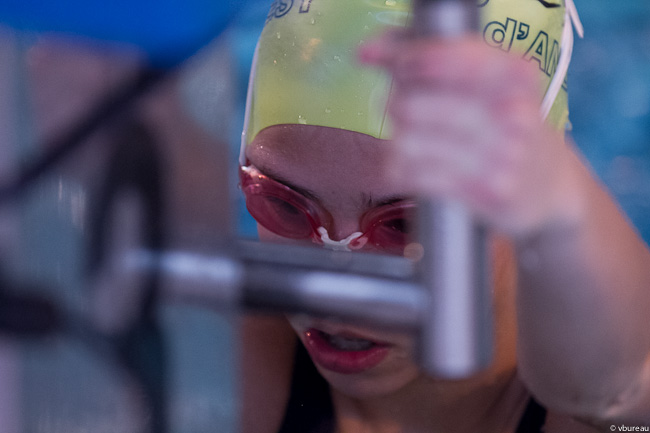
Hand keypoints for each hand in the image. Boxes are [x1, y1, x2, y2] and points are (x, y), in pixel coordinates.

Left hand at [359, 33, 583, 238]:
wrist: (553, 187)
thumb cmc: (508, 125)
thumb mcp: (493, 83)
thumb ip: (435, 57)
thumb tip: (367, 50)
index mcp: (514, 74)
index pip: (444, 56)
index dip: (403, 58)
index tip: (381, 61)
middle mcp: (511, 112)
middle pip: (415, 102)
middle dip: (395, 103)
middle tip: (399, 108)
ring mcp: (502, 155)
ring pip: (411, 142)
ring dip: (397, 141)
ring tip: (404, 140)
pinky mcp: (487, 192)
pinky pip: (420, 176)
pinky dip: (400, 170)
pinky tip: (403, 167)